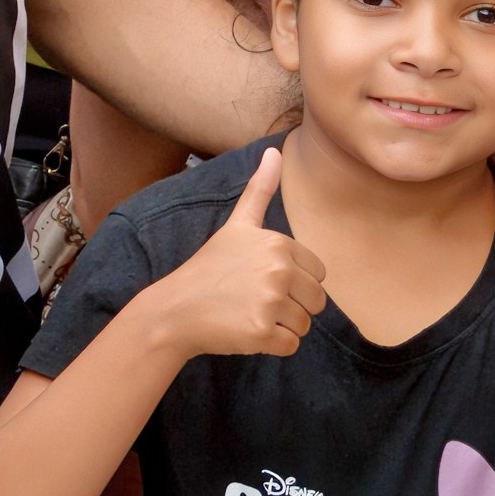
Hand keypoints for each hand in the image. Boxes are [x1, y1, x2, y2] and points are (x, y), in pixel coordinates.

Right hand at [143, 145, 325, 362]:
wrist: (175, 310)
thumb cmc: (209, 269)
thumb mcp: (237, 225)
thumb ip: (260, 189)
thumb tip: (275, 149)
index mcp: (278, 243)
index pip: (319, 274)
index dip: (294, 283)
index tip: (262, 281)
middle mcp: (278, 269)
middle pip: (316, 301)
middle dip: (291, 307)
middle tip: (255, 301)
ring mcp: (269, 301)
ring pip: (304, 325)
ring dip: (281, 327)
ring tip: (248, 314)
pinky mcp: (261, 331)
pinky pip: (290, 346)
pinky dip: (273, 345)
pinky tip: (246, 332)